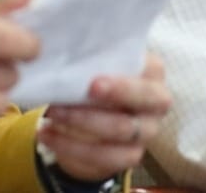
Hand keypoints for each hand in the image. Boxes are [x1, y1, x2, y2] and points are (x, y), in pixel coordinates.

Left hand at [38, 54, 171, 181]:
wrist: (99, 109)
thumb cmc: (100, 73)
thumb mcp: (100, 62)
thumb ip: (93, 57)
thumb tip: (65, 48)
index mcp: (153, 71)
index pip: (147, 75)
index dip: (121, 85)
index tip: (92, 85)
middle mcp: (158, 101)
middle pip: (134, 109)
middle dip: (101, 105)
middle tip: (62, 104)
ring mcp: (148, 130)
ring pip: (120, 131)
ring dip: (80, 124)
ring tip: (50, 114)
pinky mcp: (132, 155)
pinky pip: (106, 158)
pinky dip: (72, 147)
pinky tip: (48, 135)